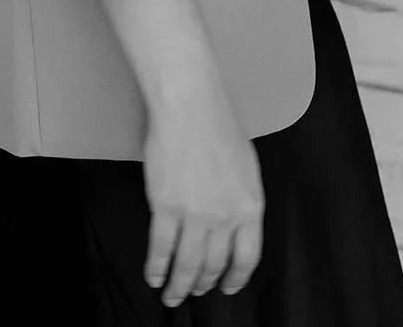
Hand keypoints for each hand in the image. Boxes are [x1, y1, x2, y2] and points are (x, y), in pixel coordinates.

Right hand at [141, 74, 264, 307]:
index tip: (227, 287)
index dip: (236, 278)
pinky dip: (156, 266)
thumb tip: (233, 220)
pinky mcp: (166, 207)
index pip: (247, 257)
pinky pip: (160, 248)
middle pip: (214, 264)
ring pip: (187, 265)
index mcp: (250, 206)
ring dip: (178, 285)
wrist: (191, 107)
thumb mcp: (246, 166)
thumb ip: (241, 198)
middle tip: (195, 291)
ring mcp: (195, 215)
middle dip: (203, 284)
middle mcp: (225, 217)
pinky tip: (153, 274)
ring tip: (171, 294)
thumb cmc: (217, 125)